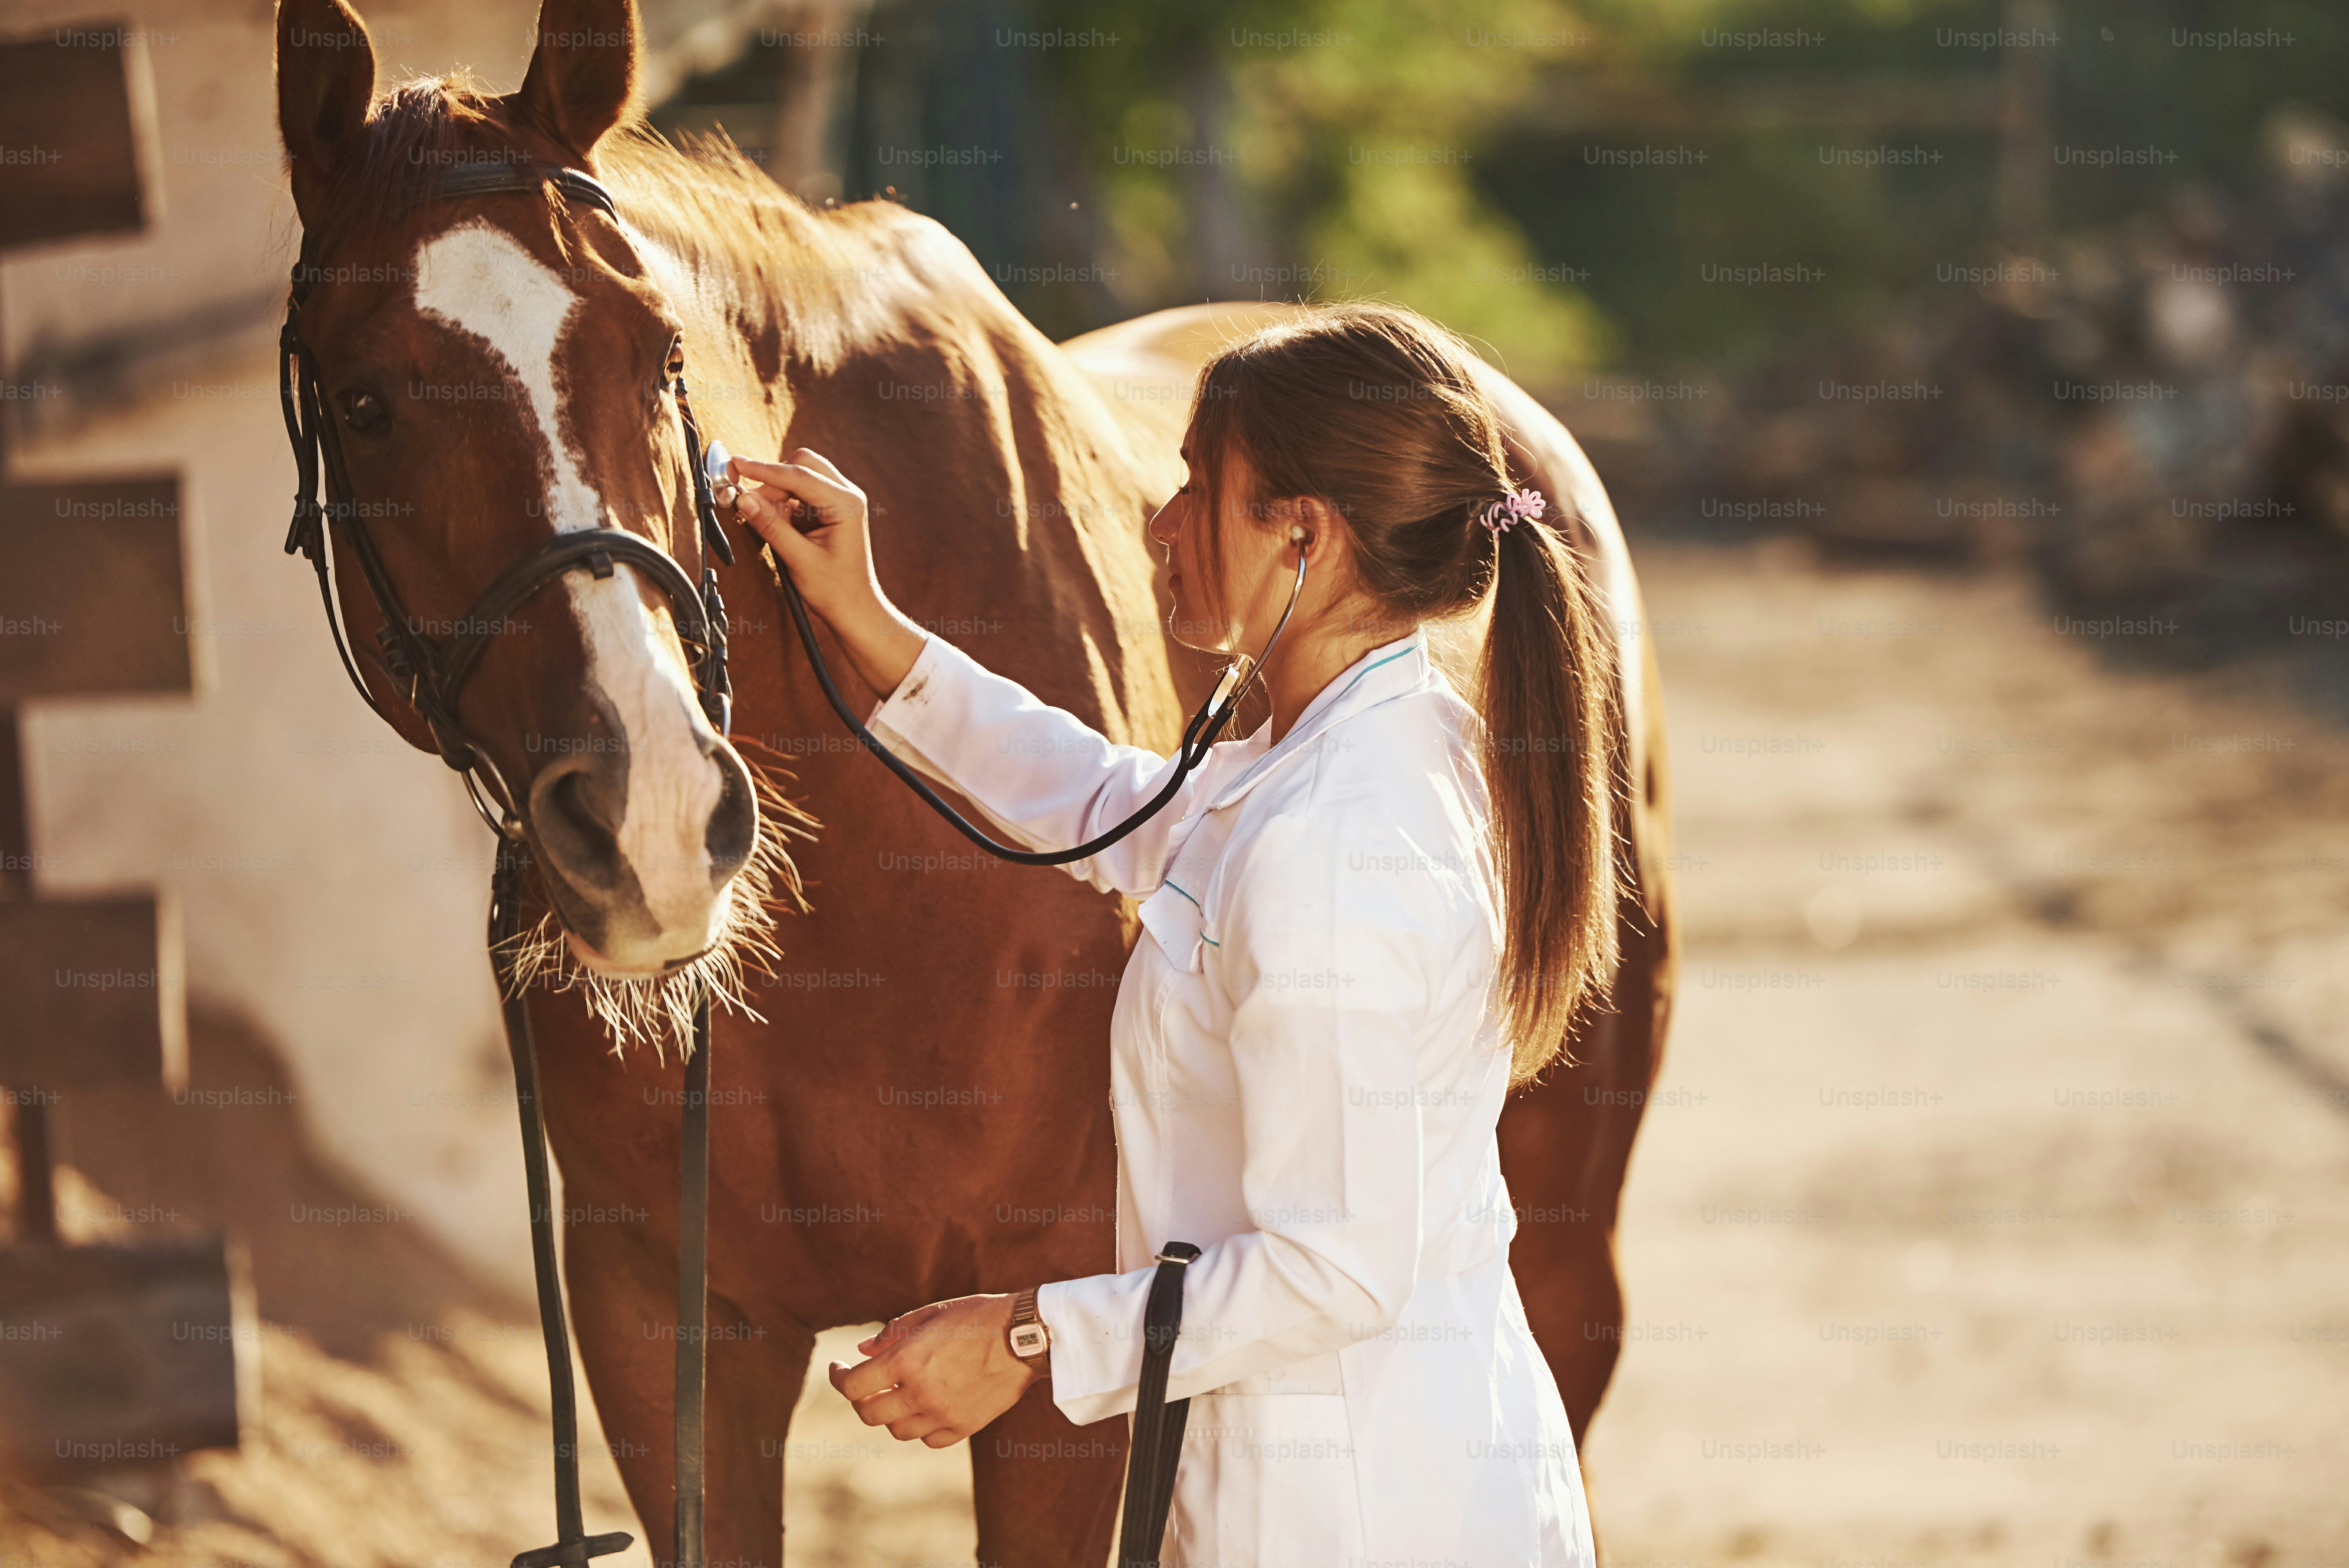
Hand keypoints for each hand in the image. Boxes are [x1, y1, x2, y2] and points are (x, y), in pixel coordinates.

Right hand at [728, 448, 924, 696]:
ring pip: (798, 478)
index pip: (799, 475)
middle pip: (801, 466)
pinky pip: (799, 496)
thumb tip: (743, 498)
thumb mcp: (798, 559)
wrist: (855, 610)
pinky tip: (774, 525)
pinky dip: (782, 505)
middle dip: (772, 479)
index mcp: (846, 503)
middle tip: (745, 498)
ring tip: (763, 521)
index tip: (736, 464)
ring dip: (776, 494)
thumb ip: (771, 526)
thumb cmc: (836, 591)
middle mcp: (846, 496)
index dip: (763, 469)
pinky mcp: (828, 511)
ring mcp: (839, 502)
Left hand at [828, 1293, 1040, 1448]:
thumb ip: (891, 1334)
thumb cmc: (976, 1317)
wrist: (1025, 1336)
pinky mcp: (964, 1427)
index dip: (838, 1378)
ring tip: (899, 1393)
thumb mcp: (930, 1314)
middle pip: (869, 1413)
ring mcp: (942, 1414)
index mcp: (907, 1360)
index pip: (853, 1386)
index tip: (838, 1368)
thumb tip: (861, 1353)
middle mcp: (920, 1392)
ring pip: (897, 1430)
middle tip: (867, 1383)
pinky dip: (921, 1426)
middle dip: (861, 1398)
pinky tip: (926, 1407)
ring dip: (891, 1413)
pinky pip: (929, 1438)